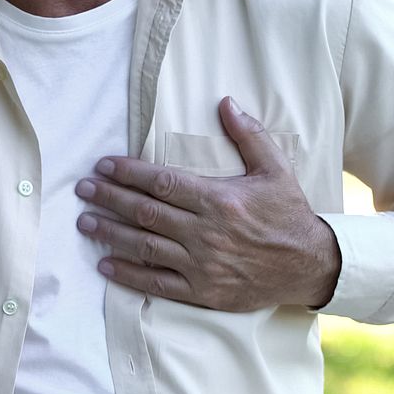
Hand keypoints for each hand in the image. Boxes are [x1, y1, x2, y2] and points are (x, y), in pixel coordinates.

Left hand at [75, 97, 341, 310]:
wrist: (311, 266)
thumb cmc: (290, 215)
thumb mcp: (276, 169)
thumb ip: (249, 135)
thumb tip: (225, 102)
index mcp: (219, 200)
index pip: (162, 183)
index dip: (128, 173)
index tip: (103, 165)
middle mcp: (205, 233)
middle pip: (145, 212)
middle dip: (109, 199)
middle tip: (82, 189)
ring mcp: (201, 265)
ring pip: (144, 246)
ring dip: (110, 234)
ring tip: (84, 222)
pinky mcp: (202, 291)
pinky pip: (156, 283)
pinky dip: (128, 275)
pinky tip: (105, 265)